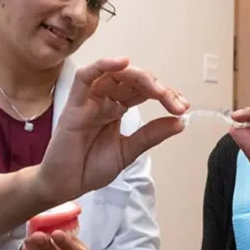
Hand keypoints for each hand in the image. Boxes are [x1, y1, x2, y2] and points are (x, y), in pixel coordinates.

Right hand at [32, 58, 189, 206]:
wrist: (65, 186)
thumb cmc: (89, 167)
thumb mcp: (129, 151)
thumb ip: (151, 135)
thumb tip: (180, 122)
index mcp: (117, 108)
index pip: (144, 91)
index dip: (166, 95)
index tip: (183, 108)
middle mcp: (104, 100)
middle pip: (133, 80)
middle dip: (159, 88)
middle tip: (176, 103)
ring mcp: (89, 100)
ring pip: (114, 74)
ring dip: (140, 77)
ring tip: (158, 90)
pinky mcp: (74, 105)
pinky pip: (85, 77)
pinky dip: (103, 65)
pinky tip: (122, 63)